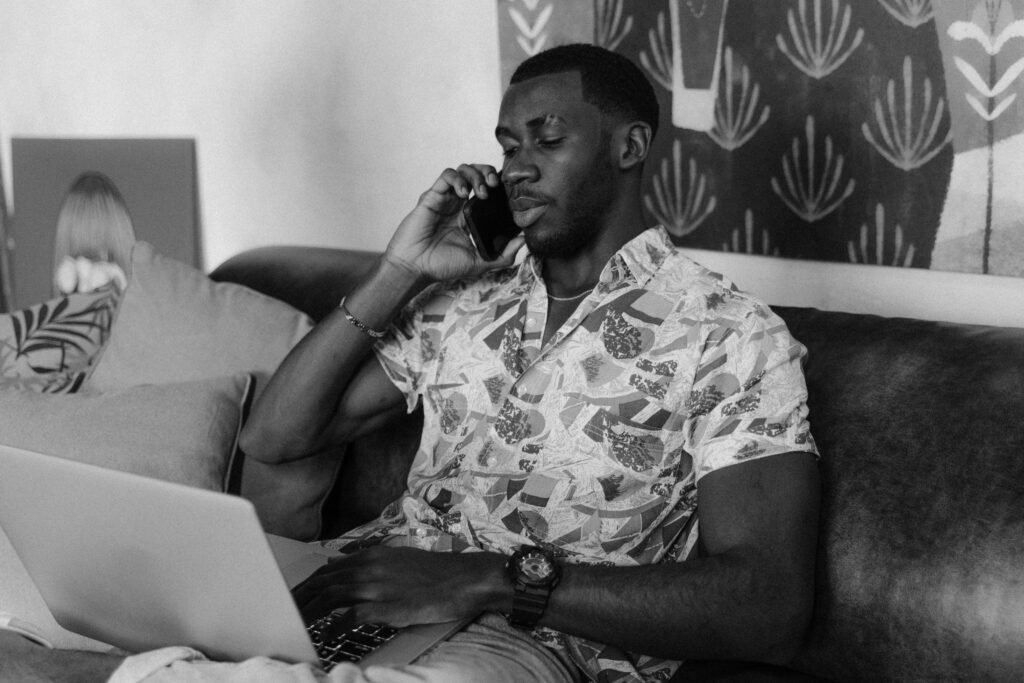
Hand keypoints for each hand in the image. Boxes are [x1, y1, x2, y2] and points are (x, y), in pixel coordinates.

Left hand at [292, 546, 506, 637]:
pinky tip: (326, 637)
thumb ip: (368, 559)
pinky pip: (349, 618)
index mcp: (371, 556)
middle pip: (322, 582)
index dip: (308, 584)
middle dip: (299, 598)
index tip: (295, 597)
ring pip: (329, 597)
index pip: (328, 569)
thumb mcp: (398, 557)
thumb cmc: (435, 573)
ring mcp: (376, 587)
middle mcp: (368, 568)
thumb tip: (341, 560)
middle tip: (282, 612)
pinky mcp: (385, 607)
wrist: (464, 579)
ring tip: (295, 626)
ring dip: (308, 613)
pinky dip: (333, 627)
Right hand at [382, 165, 524, 283]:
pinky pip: (446, 176)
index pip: (488, 192)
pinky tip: (464, 193)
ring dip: (475, 174)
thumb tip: (524, 241)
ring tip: (481, 191)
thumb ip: (503, 255)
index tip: (508, 192)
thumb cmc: (442, 266)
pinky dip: (458, 179)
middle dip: (488, 173)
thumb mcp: (479, 263)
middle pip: (477, 174)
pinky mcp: (432, 196)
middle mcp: (458, 205)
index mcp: (470, 217)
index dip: (499, 187)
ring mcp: (445, 199)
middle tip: (494, 185)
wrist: (415, 268)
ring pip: (463, 170)